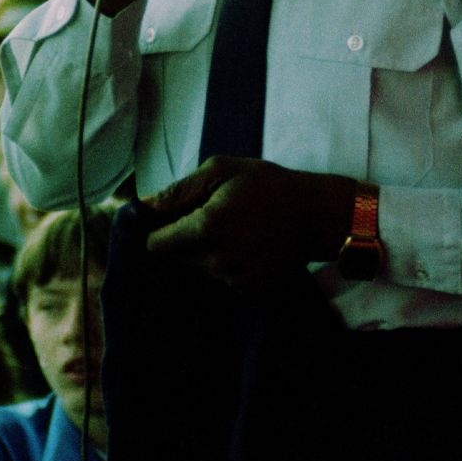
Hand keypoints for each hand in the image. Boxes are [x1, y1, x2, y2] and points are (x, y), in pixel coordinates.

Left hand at [141, 157, 355, 292]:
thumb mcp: (221, 170)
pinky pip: (222, 280)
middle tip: (210, 218)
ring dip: (206, 253)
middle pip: (177, 258)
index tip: (171, 222)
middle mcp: (217, 260)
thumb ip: (180, 190)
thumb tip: (146, 206)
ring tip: (234, 230)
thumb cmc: (267, 185)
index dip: (159, 232)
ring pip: (200, 269)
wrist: (315, 215)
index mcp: (206, 227)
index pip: (156, 246)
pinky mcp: (249, 290)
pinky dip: (227, 265)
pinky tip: (247, 246)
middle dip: (184, 241)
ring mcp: (234, 279)